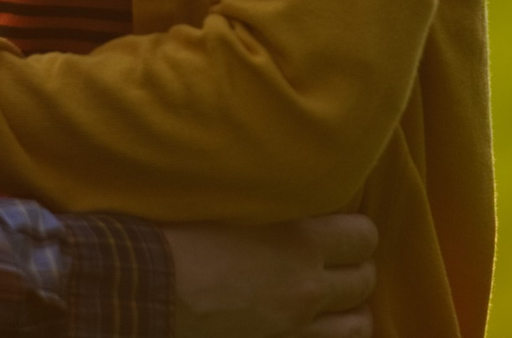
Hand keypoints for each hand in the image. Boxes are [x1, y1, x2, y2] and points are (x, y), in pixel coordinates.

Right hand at [161, 214, 375, 337]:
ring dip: (348, 311)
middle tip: (333, 264)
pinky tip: (312, 326)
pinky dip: (327, 336)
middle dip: (354, 270)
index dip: (356, 234)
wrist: (145, 287)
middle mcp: (307, 286)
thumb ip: (276, 203)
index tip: (341, 231)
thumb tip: (297, 189)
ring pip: (357, 325)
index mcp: (300, 240)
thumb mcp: (234, 203)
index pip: (365, 236)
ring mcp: (294, 327)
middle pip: (364, 280)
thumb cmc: (179, 235)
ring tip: (331, 302)